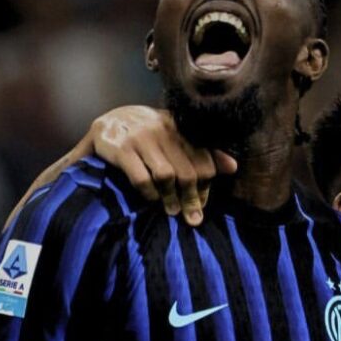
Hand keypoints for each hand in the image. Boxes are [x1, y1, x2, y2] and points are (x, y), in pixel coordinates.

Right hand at [92, 106, 236, 224]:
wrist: (107, 122)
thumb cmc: (147, 135)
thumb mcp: (175, 137)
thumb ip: (203, 151)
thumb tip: (232, 167)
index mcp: (179, 127)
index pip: (204, 159)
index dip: (206, 186)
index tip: (202, 203)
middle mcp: (162, 129)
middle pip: (188, 171)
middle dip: (192, 198)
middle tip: (192, 218)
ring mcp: (141, 138)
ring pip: (167, 175)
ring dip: (171, 199)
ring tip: (172, 212)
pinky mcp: (120, 148)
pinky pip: (142, 178)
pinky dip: (149, 194)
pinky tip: (151, 199)